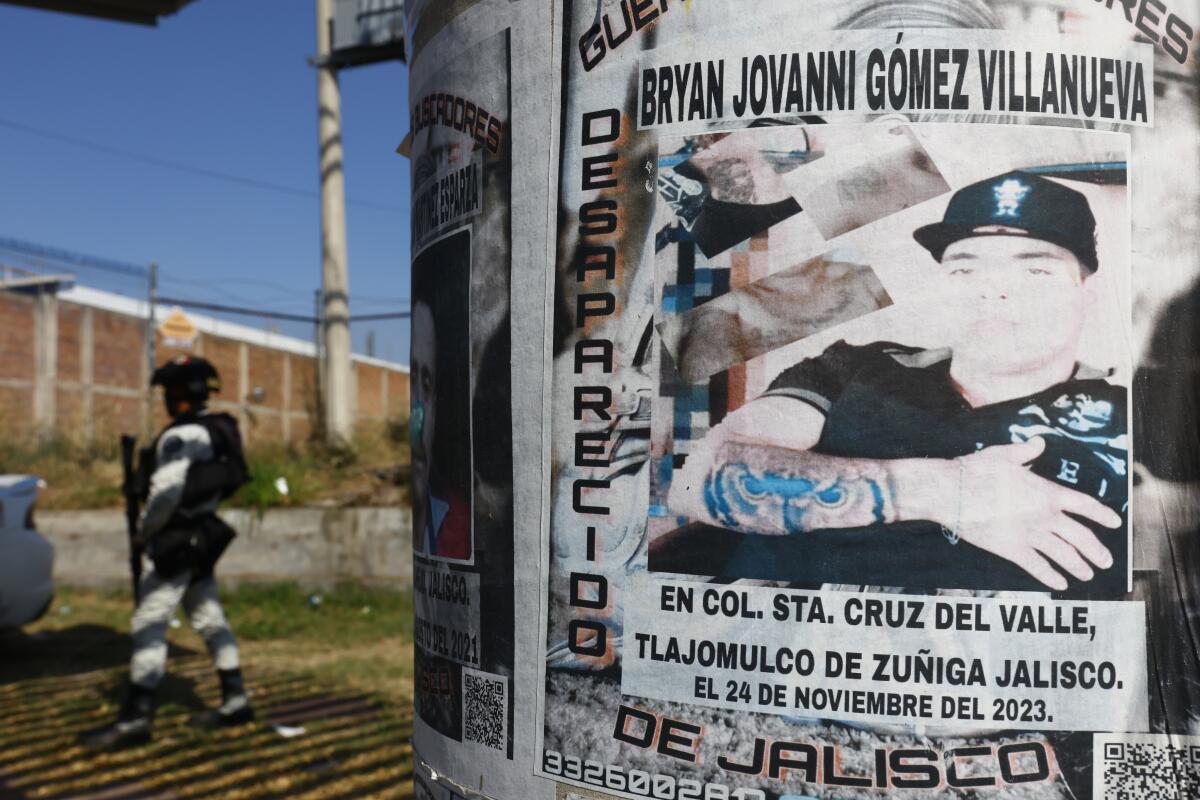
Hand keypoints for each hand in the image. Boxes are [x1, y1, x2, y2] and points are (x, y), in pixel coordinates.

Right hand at [943, 438, 1121, 590]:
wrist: (953, 492)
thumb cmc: (977, 470)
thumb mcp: (1005, 454)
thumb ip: (1027, 451)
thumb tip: (1039, 443)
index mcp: (1048, 492)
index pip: (1085, 505)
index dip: (1102, 515)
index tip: (1114, 523)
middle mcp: (1045, 516)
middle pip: (1081, 537)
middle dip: (1096, 551)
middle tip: (1106, 561)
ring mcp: (1030, 535)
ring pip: (1064, 556)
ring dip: (1079, 567)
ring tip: (1087, 575)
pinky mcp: (1012, 550)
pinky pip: (1038, 567)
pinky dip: (1051, 577)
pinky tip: (1059, 583)